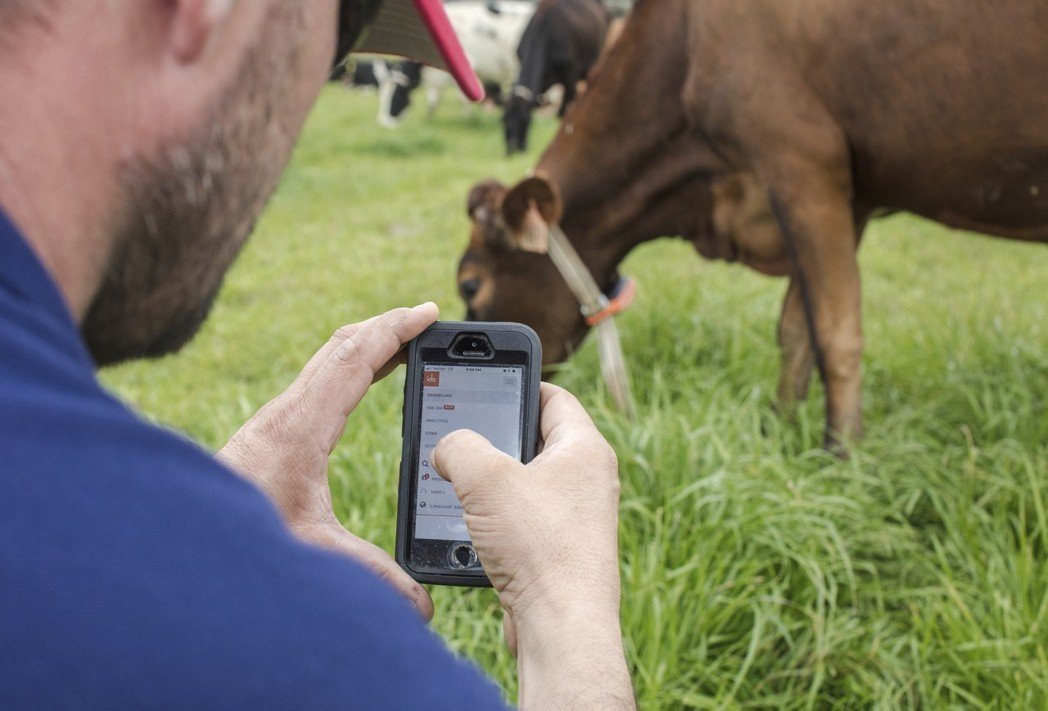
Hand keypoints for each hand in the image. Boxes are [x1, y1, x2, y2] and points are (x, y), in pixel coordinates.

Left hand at [218, 304, 438, 619]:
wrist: (177, 542)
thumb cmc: (237, 542)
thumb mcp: (313, 555)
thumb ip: (372, 577)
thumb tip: (422, 610)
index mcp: (301, 425)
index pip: (354, 357)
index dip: (395, 330)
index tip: (429, 312)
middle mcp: (287, 412)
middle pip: (341, 346)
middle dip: (387, 327)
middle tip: (427, 319)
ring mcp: (276, 419)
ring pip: (327, 361)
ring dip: (367, 345)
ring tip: (405, 344)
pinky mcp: (271, 433)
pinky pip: (318, 381)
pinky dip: (349, 367)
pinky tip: (362, 385)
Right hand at [433, 384, 633, 708]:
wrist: (561, 627)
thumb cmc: (538, 547)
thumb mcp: (485, 478)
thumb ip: (459, 447)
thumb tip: (449, 449)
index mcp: (584, 448)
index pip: (553, 396)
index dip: (517, 385)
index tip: (485, 386)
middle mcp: (589, 480)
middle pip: (536, 440)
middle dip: (497, 439)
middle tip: (462, 438)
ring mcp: (577, 517)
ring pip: (527, 483)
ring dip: (492, 485)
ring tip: (460, 486)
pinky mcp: (561, 551)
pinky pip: (524, 521)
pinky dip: (497, 520)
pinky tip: (470, 529)